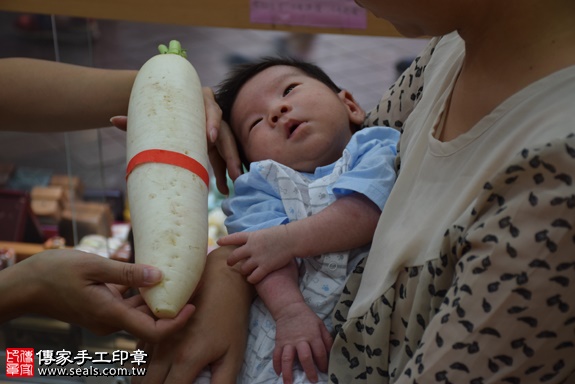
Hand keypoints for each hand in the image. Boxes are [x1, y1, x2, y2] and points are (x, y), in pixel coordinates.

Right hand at [15, 250, 193, 342]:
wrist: (27, 285)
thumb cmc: (55, 272)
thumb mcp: (93, 265)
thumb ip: (127, 272)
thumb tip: (160, 275)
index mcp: (110, 314)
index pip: (152, 331)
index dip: (176, 323)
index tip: (193, 306)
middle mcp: (111, 321)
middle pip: (150, 322)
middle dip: (173, 307)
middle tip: (193, 285)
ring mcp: (106, 316)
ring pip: (140, 313)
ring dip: (159, 300)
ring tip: (179, 278)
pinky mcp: (103, 308)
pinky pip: (129, 306)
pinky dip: (143, 295)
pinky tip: (154, 276)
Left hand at [110, 87, 242, 195]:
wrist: (168, 112)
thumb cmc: (160, 111)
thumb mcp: (151, 116)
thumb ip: (136, 119)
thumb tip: (113, 119)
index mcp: (198, 101)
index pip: (211, 109)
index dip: (213, 123)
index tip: (210, 138)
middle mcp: (211, 115)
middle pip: (225, 132)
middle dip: (230, 152)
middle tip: (233, 168)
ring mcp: (215, 130)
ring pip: (227, 148)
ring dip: (232, 165)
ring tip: (235, 181)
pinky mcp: (215, 144)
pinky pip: (222, 160)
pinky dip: (224, 173)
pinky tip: (225, 189)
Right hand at [133, 246, 253, 382]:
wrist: (221, 280)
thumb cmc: (230, 318)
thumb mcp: (233, 354)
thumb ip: (222, 383)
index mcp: (186, 358)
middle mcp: (165, 348)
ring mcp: (156, 334)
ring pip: (139, 369)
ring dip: (145, 380)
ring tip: (159, 380)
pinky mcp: (153, 324)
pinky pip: (139, 351)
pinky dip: (143, 363)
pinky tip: (155, 368)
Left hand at [219, 226, 295, 283]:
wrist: (292, 239)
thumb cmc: (282, 234)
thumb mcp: (265, 232)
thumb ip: (256, 238)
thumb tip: (252, 242)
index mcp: (252, 236)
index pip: (235, 238)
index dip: (226, 240)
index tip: (218, 242)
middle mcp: (252, 247)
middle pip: (235, 256)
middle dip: (231, 261)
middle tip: (230, 264)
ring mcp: (258, 258)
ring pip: (243, 268)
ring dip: (243, 271)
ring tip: (246, 272)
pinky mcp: (265, 267)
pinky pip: (253, 277)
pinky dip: (251, 279)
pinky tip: (252, 279)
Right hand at [273, 302, 332, 383]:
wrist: (290, 308)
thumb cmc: (308, 318)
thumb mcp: (321, 325)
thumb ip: (327, 339)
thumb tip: (331, 353)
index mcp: (313, 335)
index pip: (320, 352)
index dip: (323, 364)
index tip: (325, 371)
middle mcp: (301, 340)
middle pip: (305, 357)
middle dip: (309, 371)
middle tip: (313, 380)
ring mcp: (288, 342)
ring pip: (287, 358)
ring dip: (288, 373)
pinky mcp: (279, 342)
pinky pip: (276, 355)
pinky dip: (276, 365)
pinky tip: (278, 373)